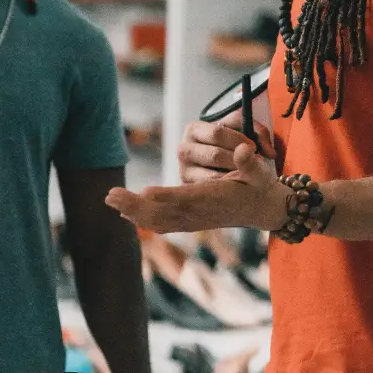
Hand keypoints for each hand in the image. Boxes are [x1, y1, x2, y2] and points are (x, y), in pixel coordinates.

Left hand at [107, 143, 287, 234]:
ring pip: (158, 220)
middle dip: (135, 205)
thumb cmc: (259, 184)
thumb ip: (251, 162)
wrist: (262, 209)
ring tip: (110, 200)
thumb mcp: (261, 171)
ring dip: (133, 211)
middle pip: (163, 212)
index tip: (145, 192)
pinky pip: (163, 224)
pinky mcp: (190, 222)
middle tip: (110, 195)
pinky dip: (144, 220)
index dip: (166, 196)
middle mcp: (201, 212)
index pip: (187, 198)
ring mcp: (193, 221)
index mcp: (215, 198)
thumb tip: (245, 149)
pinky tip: (126, 216)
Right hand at [179, 113, 274, 184]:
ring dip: (234, 176)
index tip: (253, 147)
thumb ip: (258, 132)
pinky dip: (227, 189)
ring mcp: (184, 171)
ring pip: (213, 177)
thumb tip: (262, 152)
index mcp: (194, 129)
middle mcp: (184, 149)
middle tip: (251, 163)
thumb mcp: (247, 132)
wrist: (233, 171)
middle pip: (214, 155)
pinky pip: (212, 192)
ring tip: (244, 173)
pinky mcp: (189, 190)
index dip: (238, 140)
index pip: (217, 133)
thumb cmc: (236, 147)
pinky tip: (235, 184)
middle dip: (238, 161)